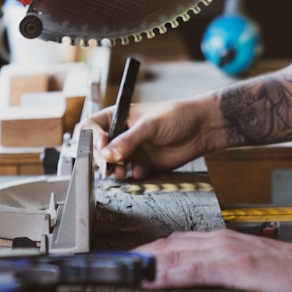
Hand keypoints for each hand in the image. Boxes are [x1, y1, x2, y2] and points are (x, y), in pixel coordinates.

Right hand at [78, 96, 217, 178]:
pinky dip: (133, 175)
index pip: (91, 127)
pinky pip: (129, 174)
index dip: (92, 138)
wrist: (200, 129)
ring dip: (115, 171)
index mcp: (117, 117)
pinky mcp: (142, 164)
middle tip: (111, 164)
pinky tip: (143, 170)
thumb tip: (107, 154)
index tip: (101, 147)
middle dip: (102, 159)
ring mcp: (131, 150)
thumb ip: (128, 140)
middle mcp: (121, 134)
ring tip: (123, 171)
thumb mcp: (150, 126)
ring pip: (112, 166)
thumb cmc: (176, 116)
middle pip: (98, 150)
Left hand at [135, 228, 291, 291]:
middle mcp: (219, 241)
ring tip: (121, 271)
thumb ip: (220, 272)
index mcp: (221, 242)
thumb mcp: (247, 270)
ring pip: (176, 253)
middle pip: (168, 245)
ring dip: (146, 262)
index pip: (174, 243)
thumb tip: (195, 284)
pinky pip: (196, 269)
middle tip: (110, 267)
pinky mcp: (237, 267)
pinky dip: (171, 272)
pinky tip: (154, 278)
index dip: (146, 252)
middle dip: (137, 256)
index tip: (123, 263)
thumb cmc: (288, 274)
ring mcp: (227, 252)